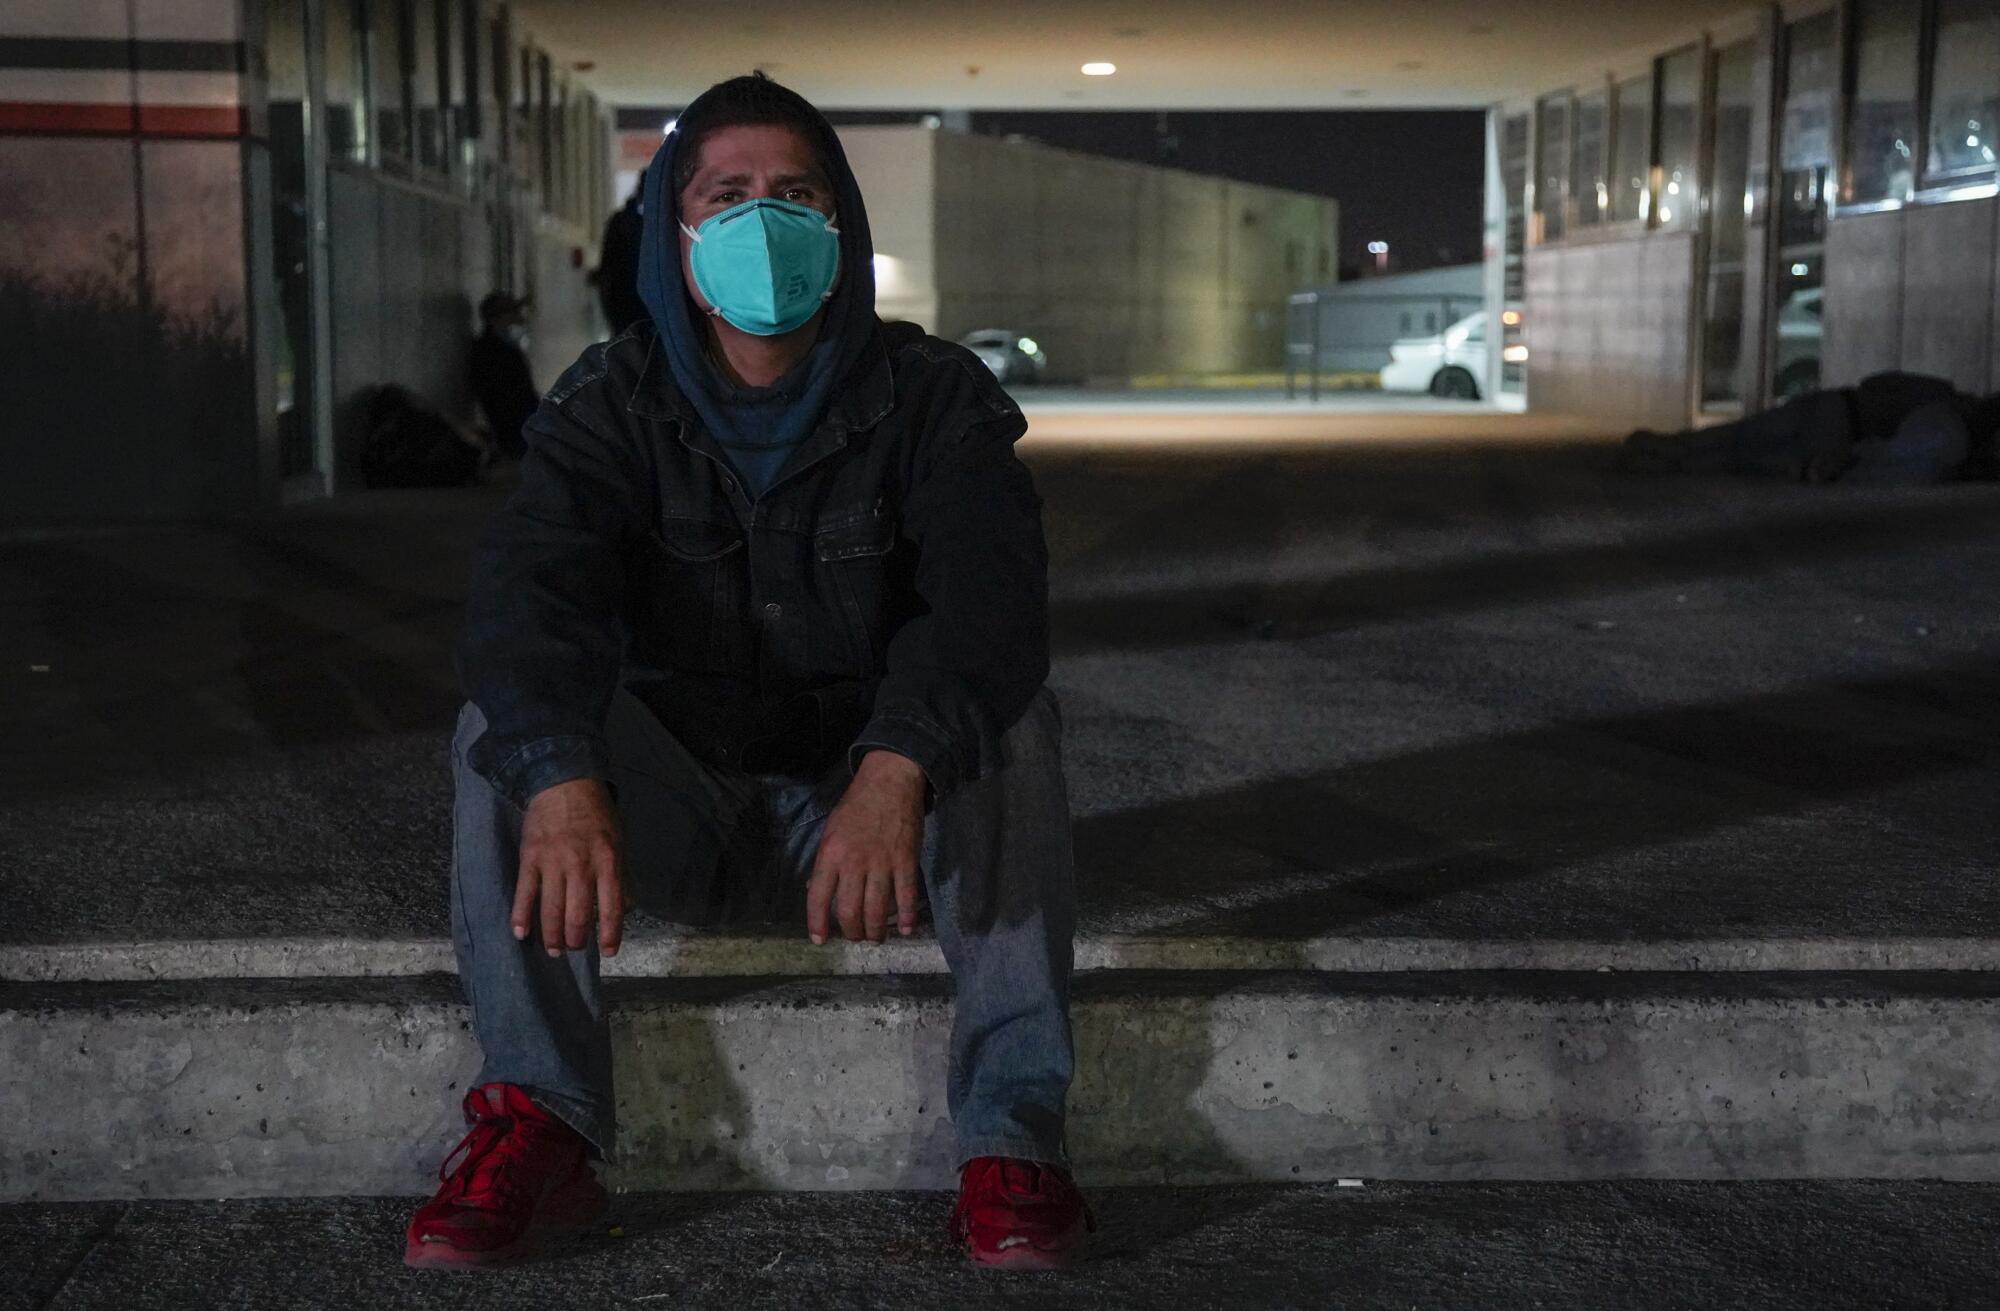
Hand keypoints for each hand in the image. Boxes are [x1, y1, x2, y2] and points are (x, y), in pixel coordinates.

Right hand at [514, 778, 624, 957]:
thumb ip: (620, 874)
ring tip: (555, 950)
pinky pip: (524, 893)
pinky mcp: (529, 858)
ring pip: (551, 910)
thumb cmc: (595, 814)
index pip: (612, 907)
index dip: (610, 934)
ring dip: (552, 937)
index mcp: (607, 861)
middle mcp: (580, 865)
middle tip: (575, 948)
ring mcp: (552, 862)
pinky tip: (521, 934)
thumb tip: (623, 908)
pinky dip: (521, 917)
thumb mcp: (618, 840)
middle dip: (577, 939)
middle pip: (578, 915)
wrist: (563, 782)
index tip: (609, 952)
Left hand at [806, 751, 925, 944]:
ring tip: (875, 937)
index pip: (818, 897)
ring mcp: (882, 863)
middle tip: (855, 937)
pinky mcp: (906, 861)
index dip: (817, 923)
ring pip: (876, 910)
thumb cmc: (856, 805)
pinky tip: (904, 930)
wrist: (890, 781)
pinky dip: (906, 917)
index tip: (819, 940)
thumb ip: (824, 862)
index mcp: (831, 853)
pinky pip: (906, 896)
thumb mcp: (831, 830)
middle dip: (851, 932)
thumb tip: (816, 890)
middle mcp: (854, 862)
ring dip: (875, 931)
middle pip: (849, 910)